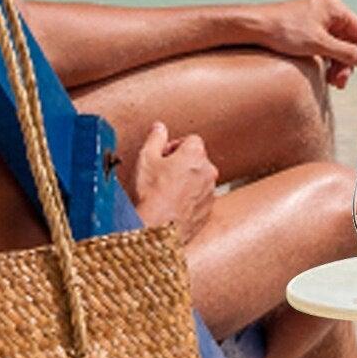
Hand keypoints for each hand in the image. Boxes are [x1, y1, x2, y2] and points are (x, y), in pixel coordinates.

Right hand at [132, 122, 219, 238]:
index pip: (191, 140)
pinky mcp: (208, 210)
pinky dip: (189, 199)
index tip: (162, 157)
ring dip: (186, 181)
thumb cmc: (152, 195)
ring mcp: (210, 192)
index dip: (174, 146)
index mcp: (195, 154)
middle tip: (161, 174)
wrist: (158, 229)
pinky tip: (171, 205)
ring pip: (199, 179)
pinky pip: (200, 198)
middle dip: (181, 163)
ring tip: (165, 192)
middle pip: (197, 159)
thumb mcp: (146, 159)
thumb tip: (159, 127)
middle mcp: (208, 171)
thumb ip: (155, 138)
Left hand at [243, 0, 356, 88]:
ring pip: (336, 44)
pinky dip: (326, 59)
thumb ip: (345, 52)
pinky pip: (324, 44)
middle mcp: (328, 9)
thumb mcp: (318, 45)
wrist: (252, 27)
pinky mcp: (306, 26)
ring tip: (330, 82)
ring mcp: (316, 17)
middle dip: (346, 64)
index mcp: (335, 7)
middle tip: (339, 84)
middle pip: (348, 40)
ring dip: (336, 64)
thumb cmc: (285, 32)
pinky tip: (322, 73)